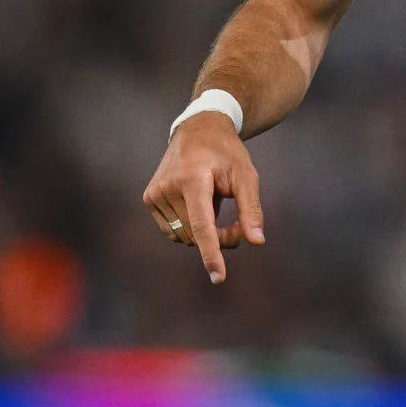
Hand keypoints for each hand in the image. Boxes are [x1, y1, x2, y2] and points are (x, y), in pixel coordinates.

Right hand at [141, 111, 264, 283]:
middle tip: (240, 224)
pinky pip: (172, 231)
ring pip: (184, 236)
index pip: (202, 225)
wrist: (198, 130)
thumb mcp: (246, 175)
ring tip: (220, 209)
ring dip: (205, 235)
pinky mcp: (149, 199)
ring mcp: (154, 194)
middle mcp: (167, 187)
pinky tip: (200, 206)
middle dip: (221, 238)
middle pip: (196, 234)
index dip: (211, 253)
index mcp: (192, 179)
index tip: (218, 277)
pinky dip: (190, 229)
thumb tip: (256, 241)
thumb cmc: (226, 153)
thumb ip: (251, 209)